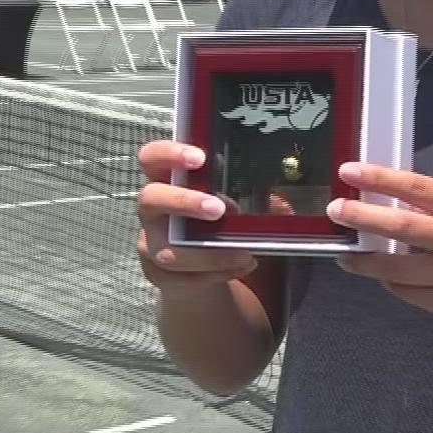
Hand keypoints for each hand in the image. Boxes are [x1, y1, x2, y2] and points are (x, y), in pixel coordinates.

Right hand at [135, 140, 258, 293]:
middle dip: (184, 202)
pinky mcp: (156, 274)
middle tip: (218, 209)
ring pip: (168, 252)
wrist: (198, 267)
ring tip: (244, 253)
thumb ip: (247, 197)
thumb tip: (282, 207)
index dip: (169, 153)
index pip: (151, 156)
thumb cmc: (214, 222)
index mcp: (166, 180)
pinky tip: (240, 267)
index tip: (199, 158)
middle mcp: (151, 209)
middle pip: (150, 199)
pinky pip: (181, 279)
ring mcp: (149, 242)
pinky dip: (215, 275)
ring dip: (209, 254)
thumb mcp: (229, 203)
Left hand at [327, 162, 432, 338]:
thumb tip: (390, 202)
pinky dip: (388, 282)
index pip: (418, 188)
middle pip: (401, 227)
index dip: (380, 179)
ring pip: (395, 266)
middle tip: (336, 211)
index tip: (349, 172)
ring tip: (343, 255)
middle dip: (362, 218)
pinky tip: (377, 275)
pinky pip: (406, 291)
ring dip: (363, 261)